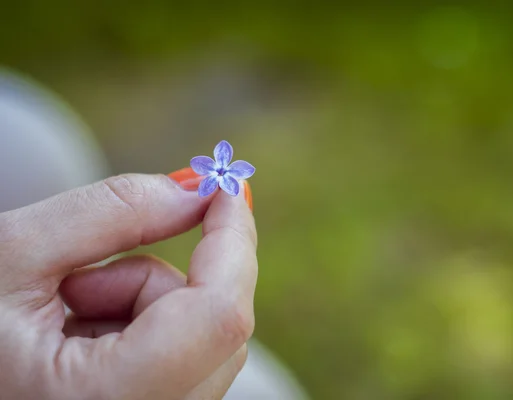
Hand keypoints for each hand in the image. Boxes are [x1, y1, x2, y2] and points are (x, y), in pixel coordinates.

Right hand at [0, 173, 257, 399]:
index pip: (219, 315)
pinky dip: (143, 324)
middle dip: (164, 274)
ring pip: (203, 337)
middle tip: (96, 262)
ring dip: (144, 300)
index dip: (234, 241)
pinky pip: (185, 354)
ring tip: (66, 307)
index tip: (228, 188)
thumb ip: (111, 212)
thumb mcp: (11, 255)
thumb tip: (196, 191)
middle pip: (219, 327)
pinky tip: (80, 332)